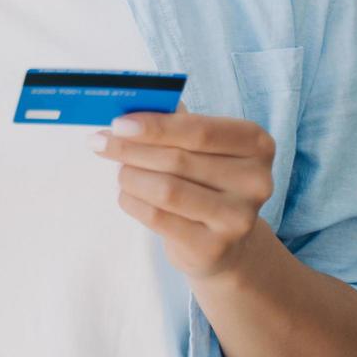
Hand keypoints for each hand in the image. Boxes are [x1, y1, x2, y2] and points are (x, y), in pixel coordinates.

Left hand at [87, 100, 275, 280]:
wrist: (224, 243)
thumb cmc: (205, 179)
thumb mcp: (199, 147)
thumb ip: (172, 123)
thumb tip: (127, 109)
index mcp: (256, 145)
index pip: (199, 131)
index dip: (155, 126)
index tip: (118, 123)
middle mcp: (256, 182)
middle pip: (178, 159)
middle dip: (131, 149)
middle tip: (100, 143)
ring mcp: (238, 218)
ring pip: (166, 189)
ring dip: (130, 175)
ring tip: (119, 170)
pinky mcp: (214, 247)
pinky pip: (158, 217)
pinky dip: (133, 201)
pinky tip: (127, 194)